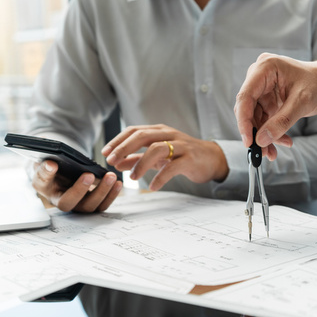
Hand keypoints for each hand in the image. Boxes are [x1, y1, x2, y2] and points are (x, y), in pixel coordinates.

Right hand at [31, 160, 121, 212]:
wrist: (66, 173)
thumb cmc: (56, 167)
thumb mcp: (48, 162)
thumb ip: (46, 163)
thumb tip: (51, 164)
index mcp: (45, 187)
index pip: (42, 182)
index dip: (47, 174)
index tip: (52, 164)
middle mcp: (61, 200)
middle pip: (69, 202)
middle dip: (80, 189)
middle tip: (89, 174)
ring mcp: (78, 205)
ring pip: (89, 206)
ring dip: (102, 192)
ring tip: (110, 176)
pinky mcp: (92, 205)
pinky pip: (102, 205)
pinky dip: (111, 195)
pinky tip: (118, 183)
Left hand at [102, 124, 228, 190]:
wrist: (211, 159)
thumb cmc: (182, 156)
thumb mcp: (158, 156)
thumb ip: (137, 157)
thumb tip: (116, 163)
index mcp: (159, 131)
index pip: (134, 130)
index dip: (118, 141)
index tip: (105, 153)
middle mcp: (169, 134)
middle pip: (142, 136)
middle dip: (124, 148)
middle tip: (112, 161)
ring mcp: (181, 145)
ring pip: (157, 148)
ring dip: (141, 163)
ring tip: (132, 177)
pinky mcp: (190, 158)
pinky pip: (173, 167)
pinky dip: (160, 177)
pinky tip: (152, 186)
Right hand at [234, 54, 316, 159]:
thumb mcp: (302, 102)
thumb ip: (281, 122)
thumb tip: (261, 140)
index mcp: (264, 68)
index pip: (245, 97)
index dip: (244, 121)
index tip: (249, 142)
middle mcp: (259, 77)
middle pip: (247, 109)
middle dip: (255, 132)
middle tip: (262, 152)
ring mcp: (263, 89)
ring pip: (254, 118)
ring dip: (263, 136)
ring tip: (272, 153)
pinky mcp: (268, 100)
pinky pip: (264, 120)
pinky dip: (271, 133)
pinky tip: (283, 141)